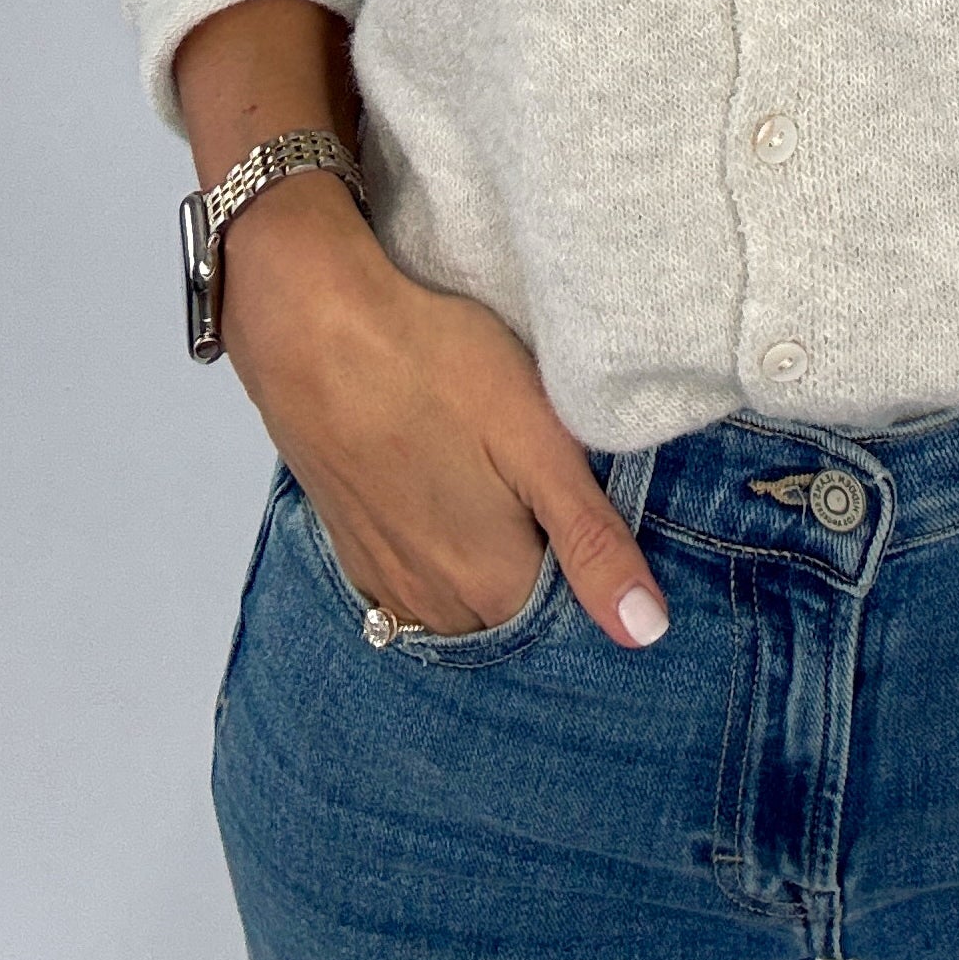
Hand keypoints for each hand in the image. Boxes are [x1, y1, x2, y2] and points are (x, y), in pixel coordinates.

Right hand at [216, 173, 669, 647]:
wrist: (311, 327)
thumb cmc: (434, 368)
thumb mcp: (538, 441)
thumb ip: (591, 541)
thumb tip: (647, 632)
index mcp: (493, 589)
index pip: (572, 614)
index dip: (597, 565)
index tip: (602, 511)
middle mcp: (436, 606)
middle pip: (517, 610)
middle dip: (546, 566)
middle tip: (551, 485)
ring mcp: (385, 578)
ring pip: (464, 597)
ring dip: (490, 561)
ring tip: (502, 487)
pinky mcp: (352, 544)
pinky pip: (416, 575)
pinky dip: (442, 549)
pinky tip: (448, 493)